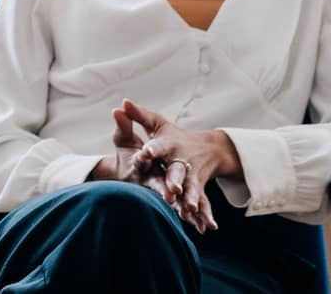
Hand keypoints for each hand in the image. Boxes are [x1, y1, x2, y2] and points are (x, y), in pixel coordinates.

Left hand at [121, 99, 229, 234]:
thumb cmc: (174, 135)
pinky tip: (205, 227)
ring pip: (191, 188)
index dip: (152, 149)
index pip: (158, 146)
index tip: (145, 152)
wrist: (208, 149)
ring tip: (189, 210)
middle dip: (175, 179)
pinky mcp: (199, 188)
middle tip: (173, 188)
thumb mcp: (156, 123)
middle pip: (177, 170)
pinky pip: (201, 202)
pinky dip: (203, 214)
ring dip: (190, 199)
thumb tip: (122, 103)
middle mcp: (181, 160)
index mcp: (169, 144)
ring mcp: (192, 175)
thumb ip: (137, 116)